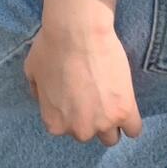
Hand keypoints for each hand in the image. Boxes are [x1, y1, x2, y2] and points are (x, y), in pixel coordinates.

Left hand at [23, 0, 144, 145]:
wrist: (77, 31)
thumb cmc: (51, 46)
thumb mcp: (32, 72)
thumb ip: (38, 94)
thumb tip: (46, 100)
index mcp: (54, 124)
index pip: (66, 129)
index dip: (72, 112)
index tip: (77, 95)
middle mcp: (78, 130)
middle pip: (89, 133)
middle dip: (91, 117)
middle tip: (94, 93)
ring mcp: (102, 123)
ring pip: (112, 136)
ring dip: (111, 120)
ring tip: (111, 99)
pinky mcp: (124, 111)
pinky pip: (134, 129)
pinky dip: (132, 121)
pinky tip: (127, 105)